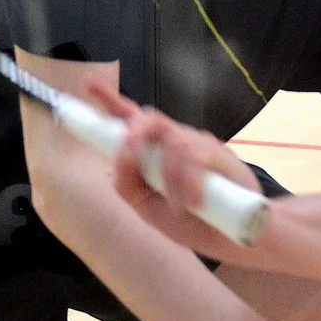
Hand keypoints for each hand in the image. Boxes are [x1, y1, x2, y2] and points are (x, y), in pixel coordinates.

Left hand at [79, 80, 259, 240]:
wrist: (233, 236)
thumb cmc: (190, 221)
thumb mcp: (146, 207)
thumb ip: (128, 182)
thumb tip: (123, 150)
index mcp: (152, 153)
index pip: (129, 119)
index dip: (109, 100)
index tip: (88, 83)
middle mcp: (172, 141)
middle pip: (149, 118)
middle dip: (136, 131)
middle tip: (132, 146)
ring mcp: (196, 143)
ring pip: (171, 141)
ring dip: (170, 179)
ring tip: (180, 206)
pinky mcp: (218, 152)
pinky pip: (194, 157)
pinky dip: (189, 185)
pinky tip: (194, 203)